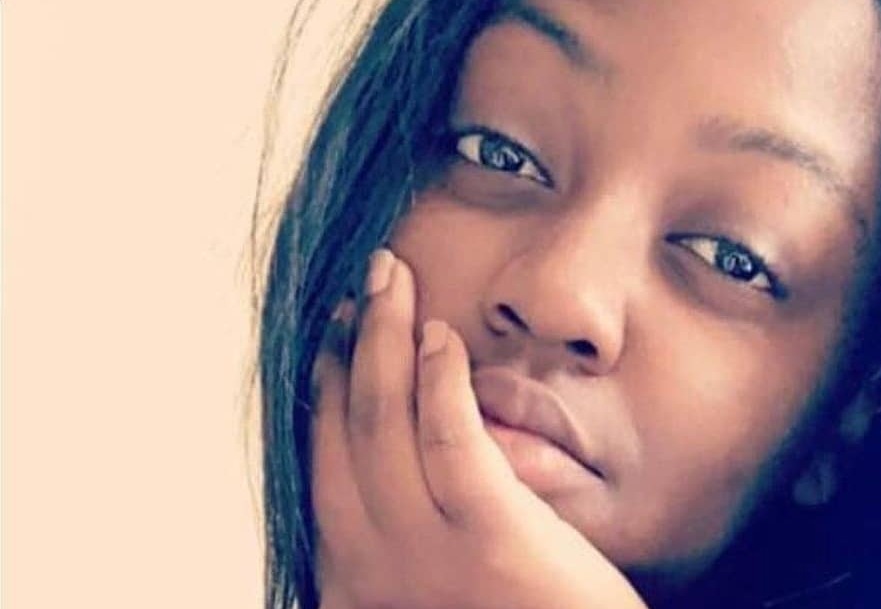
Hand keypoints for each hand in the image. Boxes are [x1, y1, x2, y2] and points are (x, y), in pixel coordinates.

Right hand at [310, 249, 646, 608]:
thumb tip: (387, 453)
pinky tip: (441, 334)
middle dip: (347, 343)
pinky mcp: (490, 539)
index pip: (320, 459)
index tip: (335, 331)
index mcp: (351, 576)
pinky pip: (450, 440)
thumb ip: (400, 533)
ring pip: (384, 422)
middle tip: (362, 280)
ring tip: (390, 277)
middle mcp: (369, 568)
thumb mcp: (429, 584)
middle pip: (344, 430)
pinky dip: (438, 380)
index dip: (324, 384)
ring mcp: (424, 557)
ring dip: (384, 338)